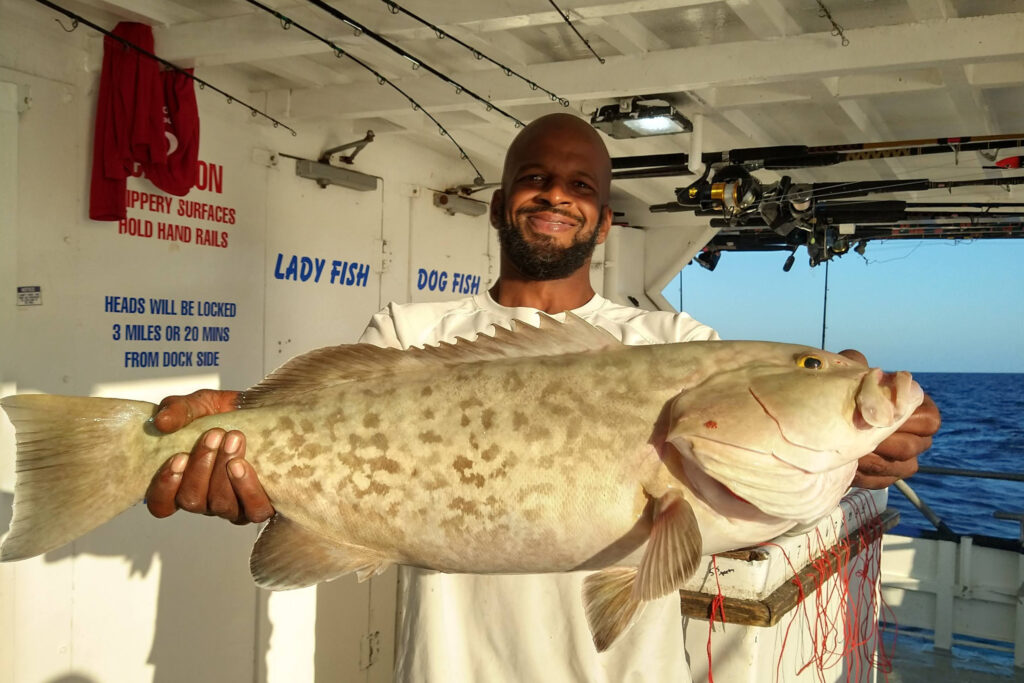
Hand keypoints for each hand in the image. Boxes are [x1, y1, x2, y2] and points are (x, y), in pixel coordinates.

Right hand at [145, 389, 274, 523]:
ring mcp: (233, 506)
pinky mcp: (259, 504)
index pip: (162, 505)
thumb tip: (162, 421)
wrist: (262, 411)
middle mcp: (206, 500)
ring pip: (221, 505)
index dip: (165, 488)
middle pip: (192, 501)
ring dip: (223, 472)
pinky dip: (247, 488)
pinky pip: (254, 511)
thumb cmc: (225, 413)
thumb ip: (177, 410)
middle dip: (201, 468)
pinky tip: (241, 465)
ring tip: (233, 440)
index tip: (178, 458)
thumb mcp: (198, 404)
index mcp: (183, 483)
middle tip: (214, 435)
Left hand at [839, 350, 942, 488]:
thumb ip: (854, 363)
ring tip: (850, 451)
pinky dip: (866, 476)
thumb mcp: (849, 376)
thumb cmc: (847, 394)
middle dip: (886, 442)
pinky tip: (848, 466)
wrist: (827, 422)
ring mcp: (902, 461)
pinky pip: (883, 482)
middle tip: (859, 436)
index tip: (879, 416)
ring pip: (903, 468)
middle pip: (914, 447)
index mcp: (916, 410)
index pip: (930, 421)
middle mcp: (915, 437)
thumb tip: (856, 359)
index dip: (907, 420)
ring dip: (875, 460)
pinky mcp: (885, 478)